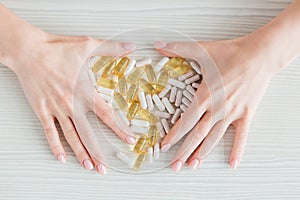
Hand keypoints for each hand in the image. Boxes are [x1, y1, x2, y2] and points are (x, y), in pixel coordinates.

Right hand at [6, 30, 135, 173]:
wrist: (28, 50)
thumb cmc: (56, 48)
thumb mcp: (88, 44)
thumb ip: (111, 48)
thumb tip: (131, 46)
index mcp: (85, 91)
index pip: (107, 114)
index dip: (119, 128)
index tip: (128, 139)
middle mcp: (72, 104)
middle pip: (88, 133)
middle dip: (98, 152)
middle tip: (105, 167)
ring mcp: (56, 109)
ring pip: (70, 136)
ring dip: (80, 153)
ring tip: (88, 166)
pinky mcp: (42, 110)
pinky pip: (49, 132)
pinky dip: (55, 145)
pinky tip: (61, 157)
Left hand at [154, 36, 275, 171]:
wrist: (259, 55)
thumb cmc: (231, 53)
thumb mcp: (202, 49)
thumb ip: (178, 49)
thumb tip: (158, 45)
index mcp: (205, 95)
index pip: (186, 121)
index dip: (174, 134)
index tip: (164, 146)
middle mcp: (217, 108)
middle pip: (198, 134)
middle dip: (184, 151)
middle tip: (175, 166)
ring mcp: (232, 113)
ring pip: (215, 138)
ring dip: (203, 153)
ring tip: (193, 166)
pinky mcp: (246, 114)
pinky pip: (241, 135)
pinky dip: (237, 150)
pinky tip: (233, 163)